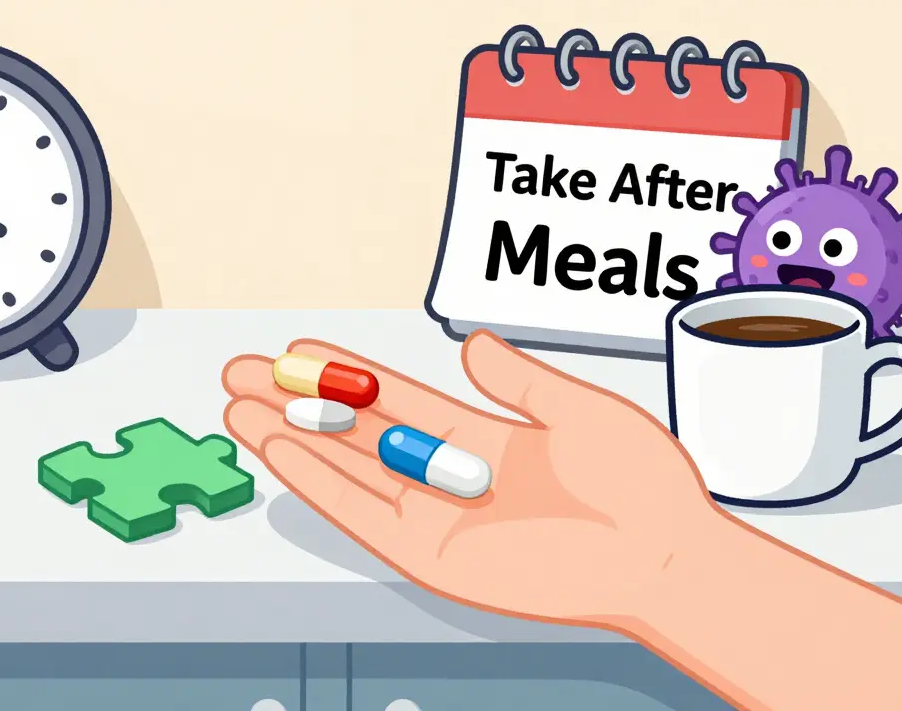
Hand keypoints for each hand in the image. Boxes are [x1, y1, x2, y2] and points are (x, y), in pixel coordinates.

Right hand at [221, 331, 725, 630]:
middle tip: (240, 372)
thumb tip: (472, 344)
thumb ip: (519, 381)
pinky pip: (362, 517)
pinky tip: (280, 454)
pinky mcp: (432, 557)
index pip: (394, 400)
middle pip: (354, 433)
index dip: (343, 375)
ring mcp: (437, 516)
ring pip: (346, 473)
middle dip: (296, 404)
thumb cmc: (641, 482)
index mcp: (482, 435)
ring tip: (237, 409)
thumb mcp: (579, 408)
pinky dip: (319, 486)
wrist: (664, 553)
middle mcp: (449, 474)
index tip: (296, 351)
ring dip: (292, 443)